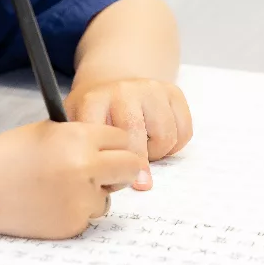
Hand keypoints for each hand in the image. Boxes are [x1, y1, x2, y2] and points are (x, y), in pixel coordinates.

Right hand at [0, 121, 141, 238]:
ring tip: (59, 187)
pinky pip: (88, 216)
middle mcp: (84, 167)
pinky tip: (49, 202)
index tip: (110, 150)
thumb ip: (82, 137)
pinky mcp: (73, 223)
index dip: (114, 144)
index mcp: (78, 137)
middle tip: (109, 172)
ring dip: (94, 193)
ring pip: (109, 196)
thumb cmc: (9, 155)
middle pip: (129, 167)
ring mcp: (80, 198)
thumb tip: (115, 148)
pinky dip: (75, 210)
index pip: (122, 139)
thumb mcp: (48, 131)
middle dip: (122, 169)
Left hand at [66, 78, 192, 188]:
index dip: (112, 164)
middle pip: (136, 140)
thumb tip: (103, 185)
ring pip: (165, 138)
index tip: (116, 179)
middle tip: (132, 168)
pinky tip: (158, 139)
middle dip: (136, 164)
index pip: (104, 139)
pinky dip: (175, 144)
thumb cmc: (96, 110)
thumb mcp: (79, 123)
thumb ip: (87, 149)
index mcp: (93, 100)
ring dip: (157, 152)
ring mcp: (150, 89)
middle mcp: (123, 90)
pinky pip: (184, 131)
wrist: (115, 79)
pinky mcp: (173, 92)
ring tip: (144, 148)